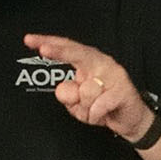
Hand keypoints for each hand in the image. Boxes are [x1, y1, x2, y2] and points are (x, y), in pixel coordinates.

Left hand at [26, 35, 145, 139]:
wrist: (130, 119)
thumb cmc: (102, 106)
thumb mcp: (78, 102)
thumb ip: (68, 94)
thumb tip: (63, 89)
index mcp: (88, 61)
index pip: (66, 47)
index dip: (48, 42)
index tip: (29, 40)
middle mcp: (101, 63)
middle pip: (78, 53)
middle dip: (59, 52)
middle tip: (44, 50)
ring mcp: (114, 75)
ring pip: (86, 91)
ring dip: (85, 109)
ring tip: (93, 111)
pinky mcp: (123, 90)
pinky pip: (98, 106)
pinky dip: (95, 116)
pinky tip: (102, 115)